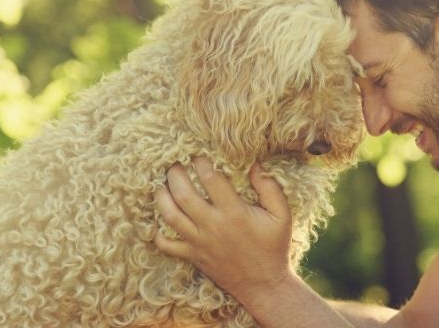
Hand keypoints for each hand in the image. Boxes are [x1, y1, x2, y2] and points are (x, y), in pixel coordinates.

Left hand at [153, 157, 293, 299]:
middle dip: (175, 175)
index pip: (211, 180)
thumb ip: (270, 188)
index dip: (201, 163)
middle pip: (183, 195)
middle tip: (174, 164)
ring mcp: (199, 243)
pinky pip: (166, 245)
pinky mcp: (193, 256)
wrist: (264, 285)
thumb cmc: (273, 247)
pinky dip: (157, 232)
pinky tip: (158, 219)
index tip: (198, 154)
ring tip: (161, 184)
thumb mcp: (282, 215)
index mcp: (234, 213)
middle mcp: (213, 226)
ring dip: (161, 197)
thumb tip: (255, 166)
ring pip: (170, 216)